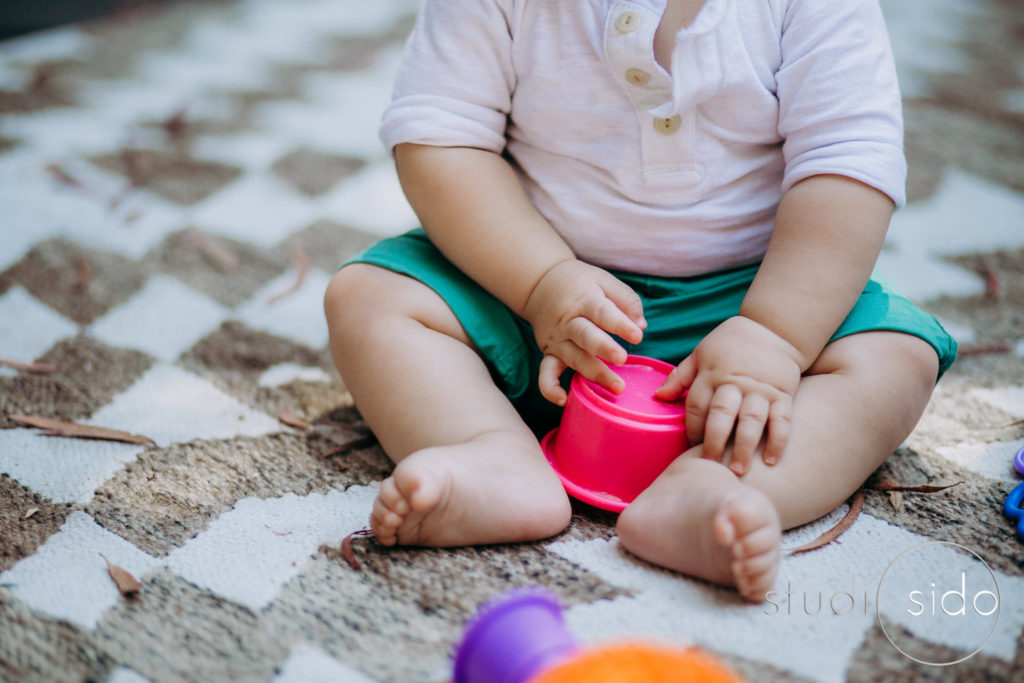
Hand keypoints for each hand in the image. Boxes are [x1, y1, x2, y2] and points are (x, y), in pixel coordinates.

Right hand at [523, 259, 645, 404]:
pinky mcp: (549, 353)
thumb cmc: (579, 283)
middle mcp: (568, 321)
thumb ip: (625, 300)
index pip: (602, 312)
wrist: (539, 283)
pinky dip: (550, 388)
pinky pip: (545, 373)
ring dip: (593, 373)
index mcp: (584, 299)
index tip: (637, 335)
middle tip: (622, 359)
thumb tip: (641, 325)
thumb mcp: (603, 280)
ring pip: (574, 358)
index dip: (620, 324)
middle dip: (603, 348)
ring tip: (616, 386)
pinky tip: (563, 400)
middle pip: (585, 336)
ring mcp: (557, 339)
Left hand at [655, 316, 801, 474]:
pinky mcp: (783, 394)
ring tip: (737, 471)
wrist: (773, 329)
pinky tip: (770, 461)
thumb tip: (658, 397)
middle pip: (721, 414)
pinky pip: (782, 420)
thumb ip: (680, 376)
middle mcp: (735, 382)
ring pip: (751, 421)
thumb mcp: (700, 354)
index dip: (692, 427)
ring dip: (743, 447)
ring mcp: (761, 389)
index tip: (690, 446)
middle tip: (709, 465)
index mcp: (711, 373)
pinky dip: (778, 441)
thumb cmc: (730, 344)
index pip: (697, 405)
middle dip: (714, 441)